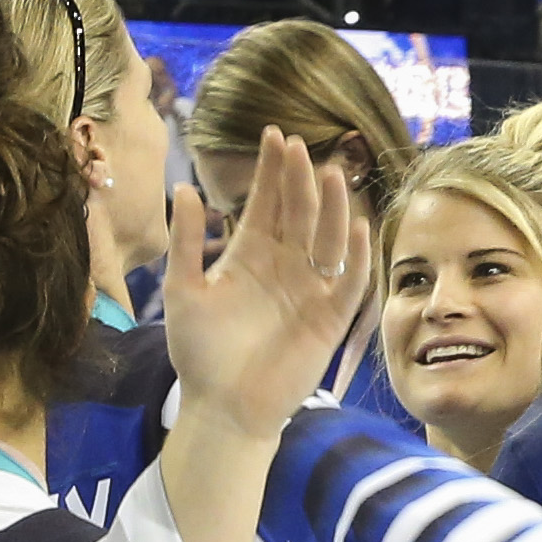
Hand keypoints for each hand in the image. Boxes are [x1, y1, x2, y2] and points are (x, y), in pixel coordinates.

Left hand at [161, 128, 368, 441]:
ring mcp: (310, 289)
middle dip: (299, 178)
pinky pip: (350, 282)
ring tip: (328, 174)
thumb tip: (183, 188)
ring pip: (327, 238)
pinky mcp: (330, 319)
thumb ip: (187, 242)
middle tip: (297, 145)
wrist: (223, 407)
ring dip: (330, 208)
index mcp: (250, 254)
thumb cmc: (200, 353)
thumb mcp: (184, 292)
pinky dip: (356, 257)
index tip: (274, 135)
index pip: (267, 202)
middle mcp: (285, 265)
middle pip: (299, 212)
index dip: (271, 170)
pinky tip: (357, 229)